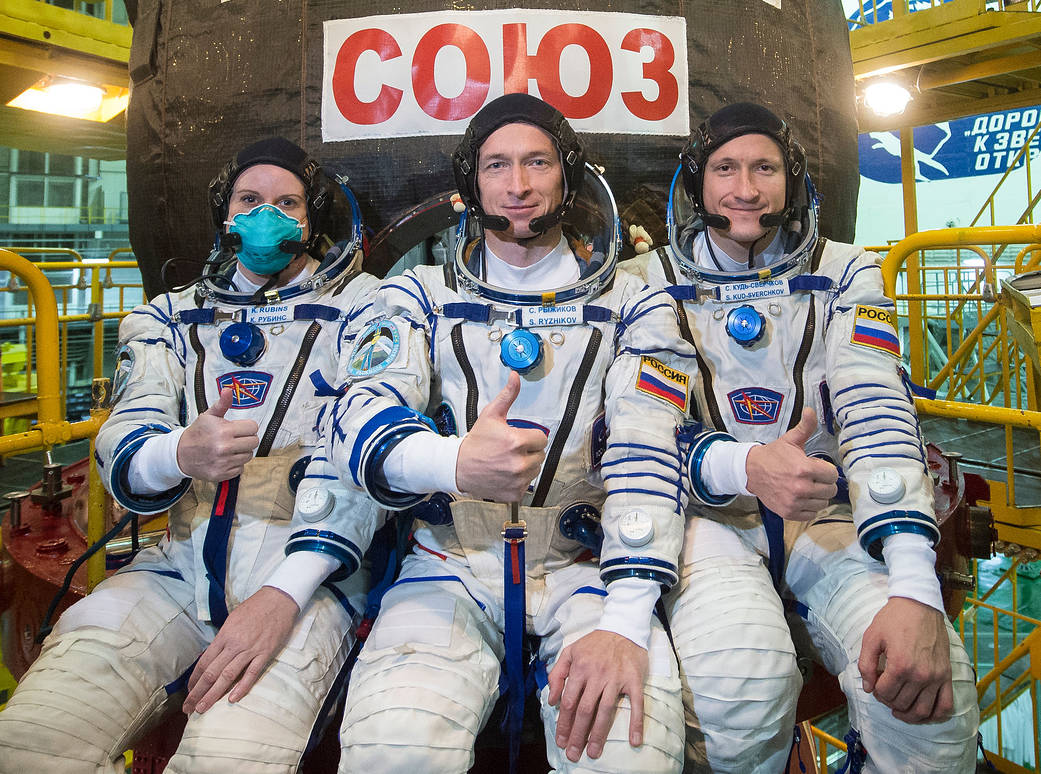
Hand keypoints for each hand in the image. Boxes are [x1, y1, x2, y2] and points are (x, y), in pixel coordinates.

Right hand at [177, 387, 259, 481]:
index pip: (253, 427)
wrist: (181, 454)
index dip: (247, 426)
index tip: (239, 428)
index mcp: (224, 431)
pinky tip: (225, 458)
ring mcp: (224, 462)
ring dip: (241, 452)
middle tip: (235, 438)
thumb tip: (229, 390)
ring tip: (229, 448)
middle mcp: (225, 447)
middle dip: (247, 438)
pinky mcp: (222, 474)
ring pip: (248, 456)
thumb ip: (222, 404)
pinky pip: (240, 468)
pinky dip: (235, 464)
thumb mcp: (208, 416)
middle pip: (254, 442)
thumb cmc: (198, 433)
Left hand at [182, 586, 298, 713]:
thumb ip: (222, 639)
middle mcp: (234, 645)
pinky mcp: (265, 653)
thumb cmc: (254, 608)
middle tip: (188, 709)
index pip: (204, 662)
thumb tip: (210, 656)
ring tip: (202, 708)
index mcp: (224, 636)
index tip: (188, 693)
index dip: (194, 680)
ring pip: (227, 676)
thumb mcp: (232, 619)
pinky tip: (232, 699)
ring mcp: (250, 650)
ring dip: (213, 694)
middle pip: (211, 673)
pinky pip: (252, 673)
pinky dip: (242, 687)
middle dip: (198, 692)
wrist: (278, 599)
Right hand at [455, 371, 546, 500]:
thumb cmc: (476, 441)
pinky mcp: (514, 493)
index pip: (542, 438)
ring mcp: (517, 480)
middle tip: (511, 450)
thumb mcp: (490, 415)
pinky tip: (506, 473)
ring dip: (526, 465)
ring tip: (508, 461)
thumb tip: (516, 376)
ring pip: (536, 469)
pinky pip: (527, 484)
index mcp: (517, 441)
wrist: (458, 467)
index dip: (531, 437)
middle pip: (540, 454)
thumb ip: (507, 395)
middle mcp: (519, 462)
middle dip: (529, 451)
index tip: (519, 438)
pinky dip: (520, 480)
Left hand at [547, 630, 647, 761]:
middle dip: (577, 734)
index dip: (563, 724)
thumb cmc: (595, 643)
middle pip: (585, 710)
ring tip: (594, 752)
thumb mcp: (570, 652)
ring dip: (599, 734)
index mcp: (580, 669)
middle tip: (573, 753)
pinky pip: (636, 704)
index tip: (560, 741)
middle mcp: (597, 675)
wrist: (623, 627)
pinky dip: (636, 722)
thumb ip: (557, 674)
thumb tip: (552, 700)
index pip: (568, 702)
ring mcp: (616, 679)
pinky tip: (634, 740)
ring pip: (605, 710)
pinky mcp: (634, 680)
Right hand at [745, 407, 837, 519]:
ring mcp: (794, 501)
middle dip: (824, 483)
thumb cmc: (773, 455)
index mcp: (804, 468)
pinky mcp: (789, 512)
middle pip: (830, 490)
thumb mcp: (790, 440)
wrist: (751, 471)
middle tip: (813, 477)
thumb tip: (810, 410)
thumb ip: (805, 427)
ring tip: (806, 487)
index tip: (818, 467)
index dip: (827, 470)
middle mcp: (801, 487)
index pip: (833, 475)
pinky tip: (801, 497)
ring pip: (822, 503)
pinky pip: (811, 514)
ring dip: (817, 496)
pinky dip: (808, 507)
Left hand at [858, 597, 953, 722]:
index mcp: (900, 665)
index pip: (884, 694)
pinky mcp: (947, 675)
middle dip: (888, 700)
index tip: (875, 682)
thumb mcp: (871, 637)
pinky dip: (935, 715)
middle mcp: (921, 675)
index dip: (875, 691)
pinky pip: (946, 706)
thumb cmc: (894, 619)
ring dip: (908, 714)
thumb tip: (867, 688)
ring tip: (899, 708)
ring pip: (922, 710)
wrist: (920, 604)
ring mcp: (937, 677)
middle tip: (884, 689)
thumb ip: (865, 665)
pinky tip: (922, 713)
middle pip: (901, 703)